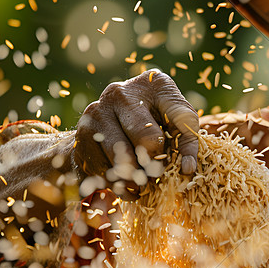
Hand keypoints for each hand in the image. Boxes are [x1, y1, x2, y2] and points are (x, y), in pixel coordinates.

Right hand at [73, 70, 198, 198]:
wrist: (108, 118)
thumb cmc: (154, 120)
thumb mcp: (176, 122)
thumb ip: (187, 142)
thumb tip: (187, 169)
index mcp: (155, 84)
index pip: (178, 118)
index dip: (182, 148)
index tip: (177, 167)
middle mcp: (121, 92)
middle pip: (146, 139)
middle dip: (153, 165)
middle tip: (155, 178)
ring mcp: (97, 111)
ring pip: (120, 157)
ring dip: (133, 178)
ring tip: (140, 184)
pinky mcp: (81, 132)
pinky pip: (100, 166)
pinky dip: (113, 182)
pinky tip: (122, 182)